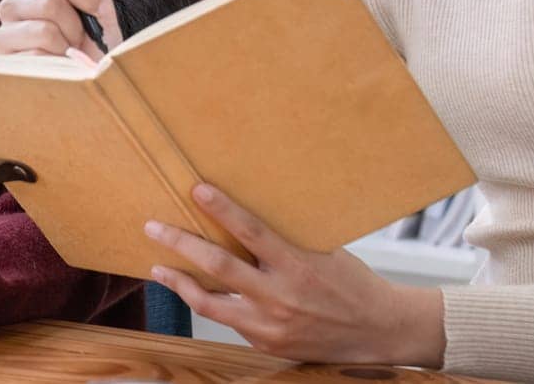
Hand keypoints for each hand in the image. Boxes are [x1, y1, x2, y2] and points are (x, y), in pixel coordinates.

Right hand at [0, 0, 123, 63]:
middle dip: (76, 23)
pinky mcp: (3, 61)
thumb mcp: (99, 8)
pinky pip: (37, 58)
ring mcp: (5, 33)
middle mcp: (13, 4)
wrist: (89, 82)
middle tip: (80, 35)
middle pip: (48, 2)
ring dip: (67, 45)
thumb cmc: (92, 43)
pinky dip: (57, 65)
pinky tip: (57, 67)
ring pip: (43, 31)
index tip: (95, 5)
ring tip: (69, 52)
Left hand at [146, 184, 445, 366]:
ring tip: (157, 266)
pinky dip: (208, 304)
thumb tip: (241, 215)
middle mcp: (281, 296)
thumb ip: (283, 241)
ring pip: (211, 304)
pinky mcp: (267, 344)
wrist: (381, 331)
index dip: (222, 209)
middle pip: (219, 266)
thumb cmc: (351, 282)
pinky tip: (193, 290)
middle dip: (181, 244)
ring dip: (179, 282)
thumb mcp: (323, 252)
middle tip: (152, 226)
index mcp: (299, 265)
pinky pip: (229, 322)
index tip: (196, 189)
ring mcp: (271, 325)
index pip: (252, 231)